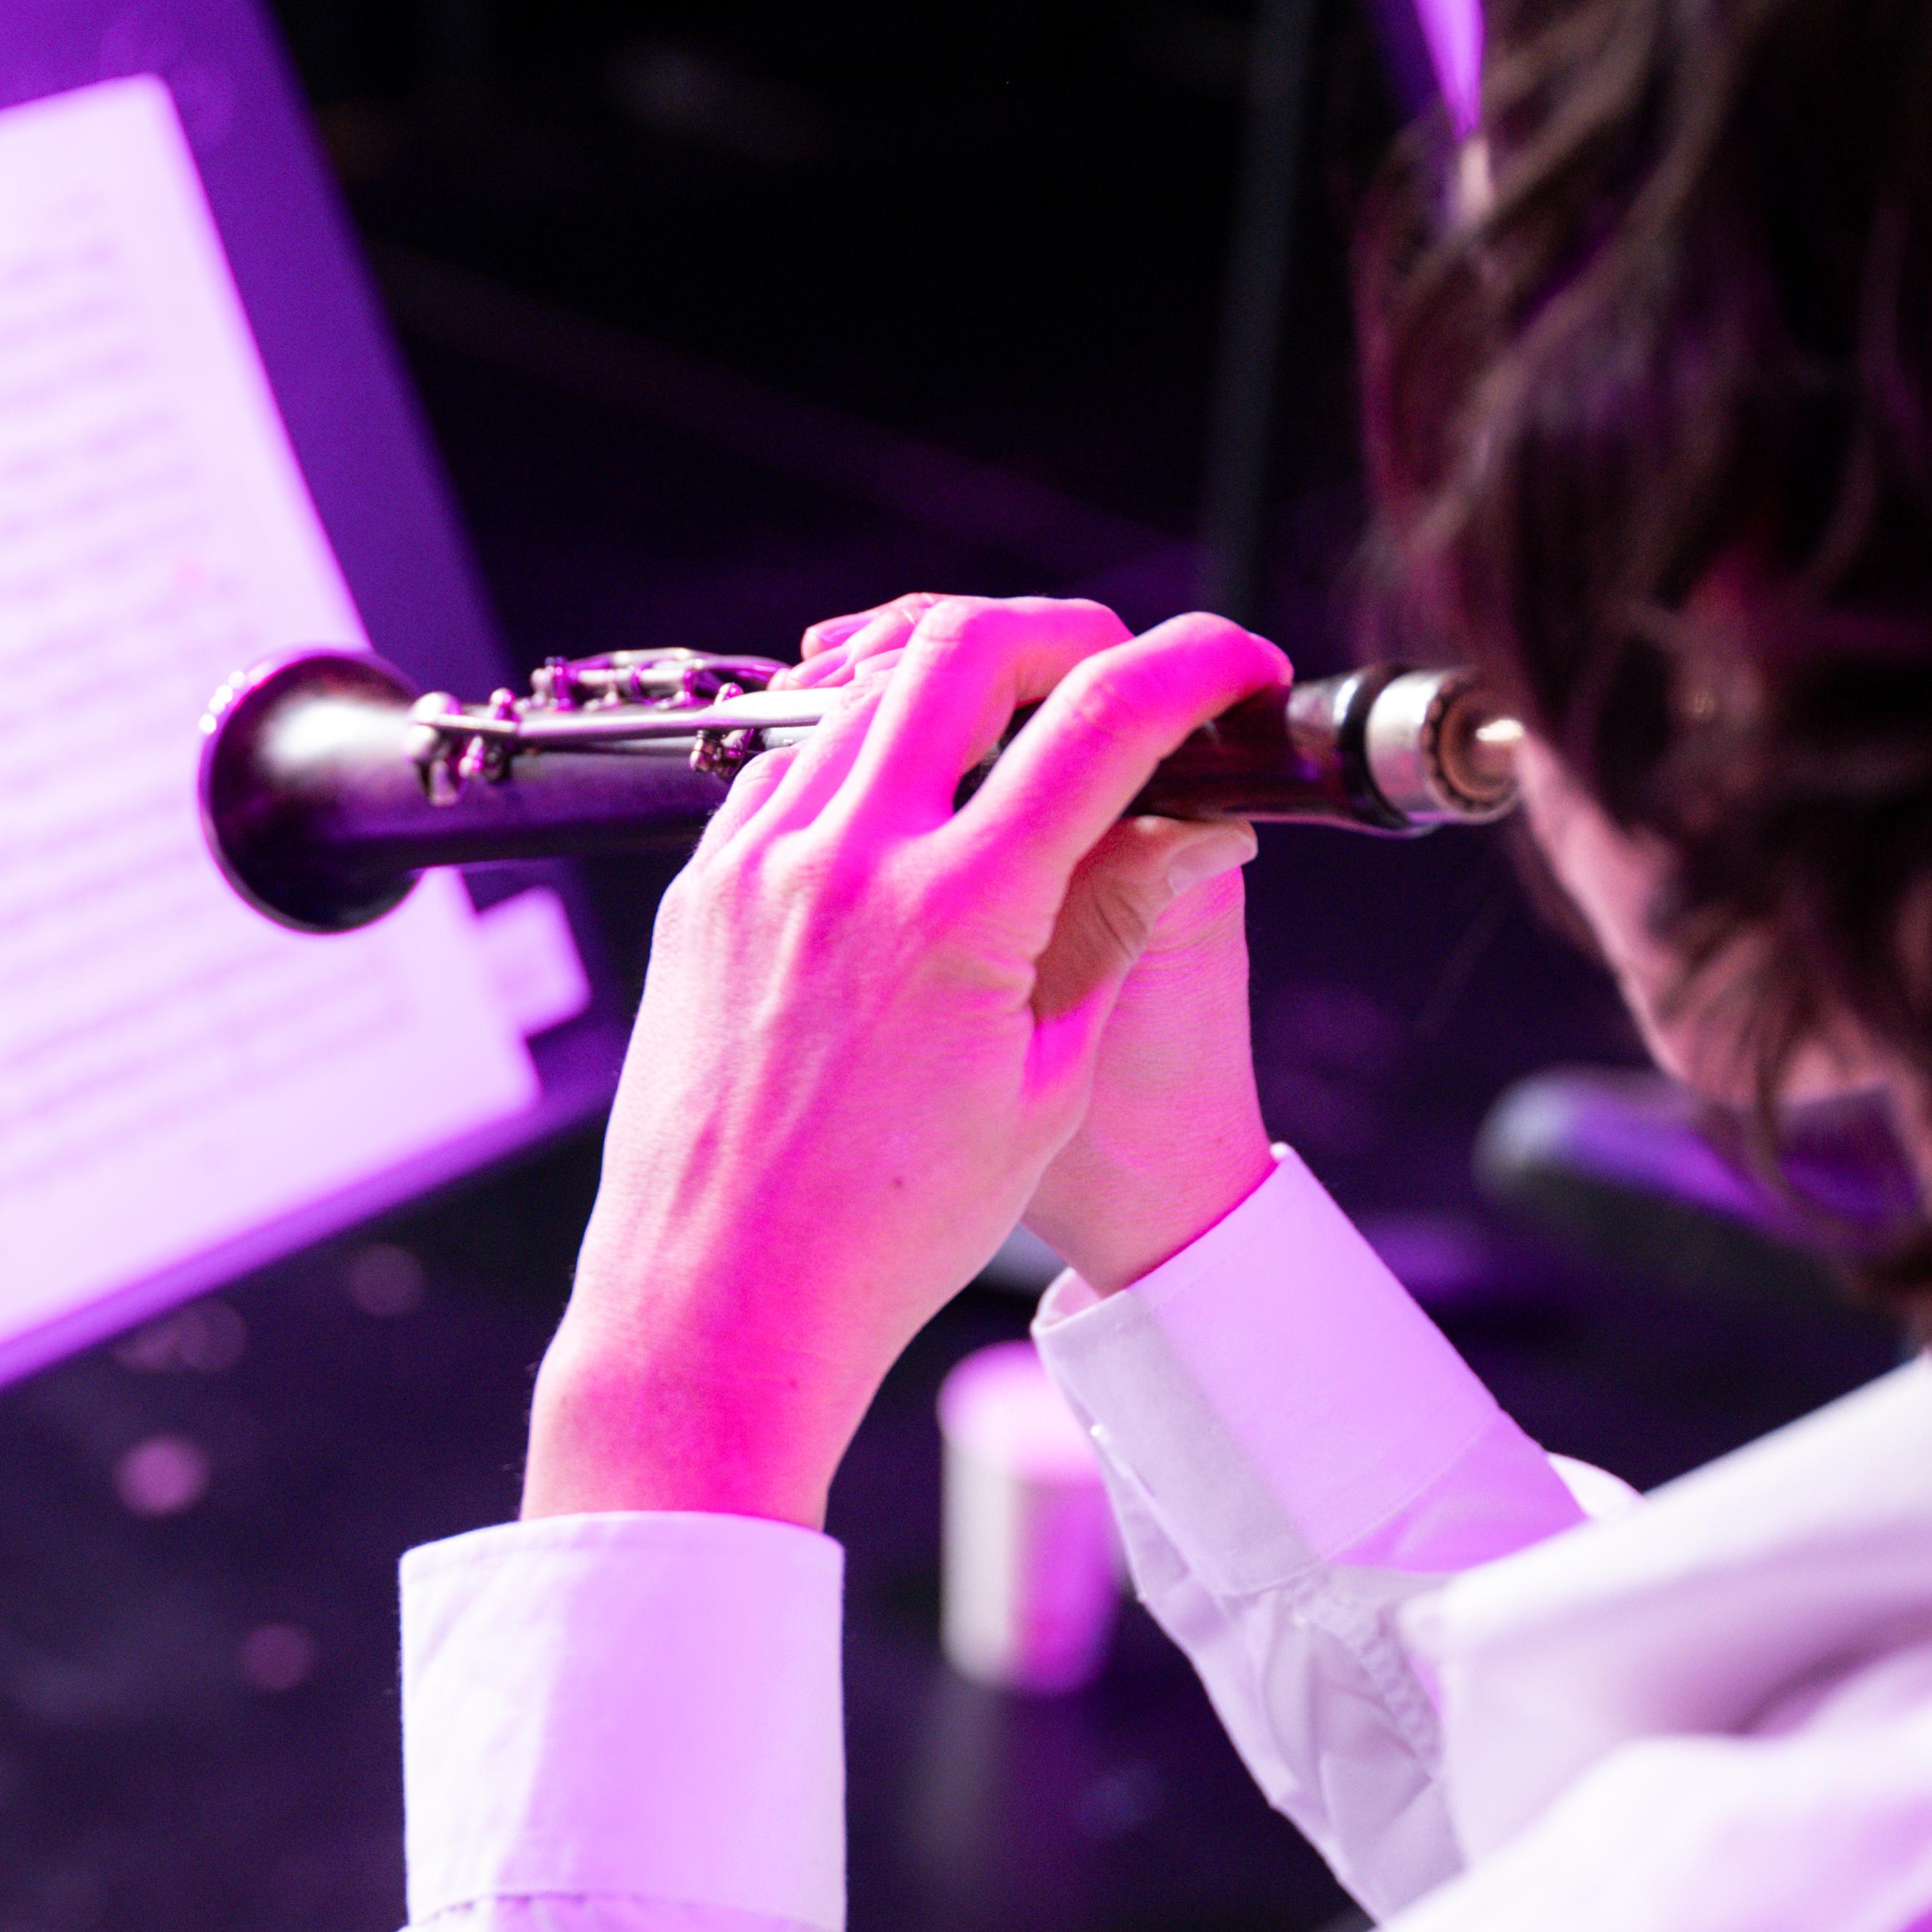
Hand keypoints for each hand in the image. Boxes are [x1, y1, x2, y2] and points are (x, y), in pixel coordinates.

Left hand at [791, 598, 1279, 1299]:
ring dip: (954, 682)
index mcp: (954, 915)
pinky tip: (904, 801)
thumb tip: (1186, 825)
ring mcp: (756, 865)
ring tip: (1014, 730)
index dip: (1192, 669)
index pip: (1099, 723)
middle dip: (1063, 632)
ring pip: (864, 692)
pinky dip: (860, 749)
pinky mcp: (699, 888)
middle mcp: (845, 863)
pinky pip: (787, 763)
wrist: (722, 1298)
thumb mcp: (1045, 1085)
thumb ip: (1112, 928)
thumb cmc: (888, 1227)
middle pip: (964, 648)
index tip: (1232, 664)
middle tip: (1115, 666)